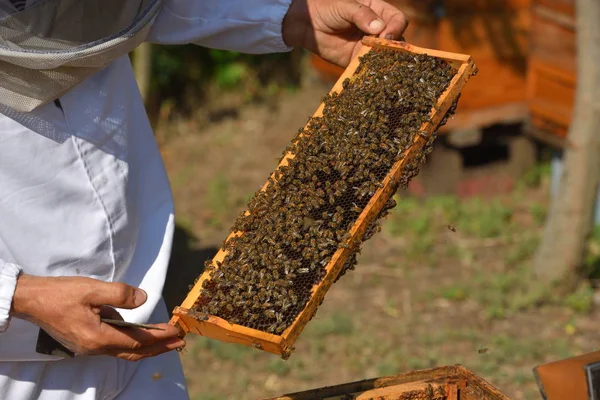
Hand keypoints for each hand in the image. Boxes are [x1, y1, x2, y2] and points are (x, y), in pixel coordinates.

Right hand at [12, 274, 184, 361]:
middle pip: (134, 352)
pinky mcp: (86, 341)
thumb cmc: (60, 293)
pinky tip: (141, 330)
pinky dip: (131, 340)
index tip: (177, 330)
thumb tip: (143, 299)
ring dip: (147, 345)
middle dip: (159, 348)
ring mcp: (89, 346)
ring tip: (166, 337)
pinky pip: (114, 344)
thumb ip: (120, 294)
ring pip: (124, 349)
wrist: (31, 300)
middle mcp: (95, 347)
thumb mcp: (93, 289)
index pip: (137, 341)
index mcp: (98, 337)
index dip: (159, 337)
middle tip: (180, 341)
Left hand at [282, 0, 408, 66]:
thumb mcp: (344, 6)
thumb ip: (362, 15)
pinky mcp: (357, 60)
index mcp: (378, 11)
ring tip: (376, 63)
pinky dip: (370, 70)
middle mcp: (377, 30)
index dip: (395, 28)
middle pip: (395, 40)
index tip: (386, 36)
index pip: (397, 20)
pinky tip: (368, 72)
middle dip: (391, 47)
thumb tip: (379, 28)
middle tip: (380, 51)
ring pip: (384, 55)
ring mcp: (368, 46)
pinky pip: (368, 67)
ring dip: (383, 60)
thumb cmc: (327, 7)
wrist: (307, 23)